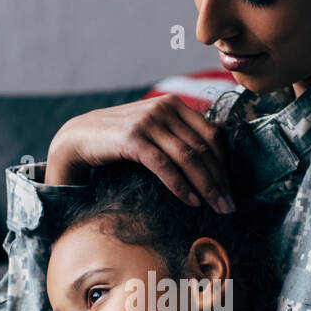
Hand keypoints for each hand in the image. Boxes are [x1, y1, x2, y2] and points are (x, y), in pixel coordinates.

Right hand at [45, 95, 234, 212]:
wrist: (79, 138)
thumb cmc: (119, 140)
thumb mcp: (153, 130)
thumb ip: (178, 135)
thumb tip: (214, 155)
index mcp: (174, 104)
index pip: (211, 134)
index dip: (225, 163)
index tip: (232, 188)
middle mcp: (163, 108)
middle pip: (203, 147)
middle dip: (220, 179)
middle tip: (229, 205)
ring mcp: (148, 121)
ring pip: (188, 157)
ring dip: (206, 185)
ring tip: (216, 207)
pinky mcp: (132, 138)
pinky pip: (164, 165)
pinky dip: (180, 185)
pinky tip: (190, 201)